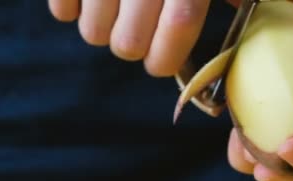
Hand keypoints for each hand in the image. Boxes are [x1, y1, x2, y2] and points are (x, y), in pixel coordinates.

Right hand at [48, 0, 227, 76]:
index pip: (181, 21)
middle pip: (129, 43)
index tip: (162, 62)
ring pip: (93, 33)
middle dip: (133, 47)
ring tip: (113, 5)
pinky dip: (71, 10)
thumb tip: (232, 49)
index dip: (170, 54)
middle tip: (137, 29)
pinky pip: (61, 11)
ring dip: (103, 29)